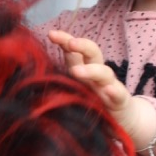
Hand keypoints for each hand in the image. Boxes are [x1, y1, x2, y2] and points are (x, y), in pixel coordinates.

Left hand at [48, 29, 155, 147]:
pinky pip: (118, 95)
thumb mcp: (76, 90)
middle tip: (70, 43)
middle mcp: (96, 75)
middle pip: (93, 53)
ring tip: (77, 72)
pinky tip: (107, 90)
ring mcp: (109, 87)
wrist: (122, 121)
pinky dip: (113, 92)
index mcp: (84, 70)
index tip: (51, 34)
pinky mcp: (120, 102)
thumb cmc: (94, 104)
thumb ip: (60, 81)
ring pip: (104, 73)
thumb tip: (32, 76)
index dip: (65, 40)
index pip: (74, 52)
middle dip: (82, 46)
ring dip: (91, 70)